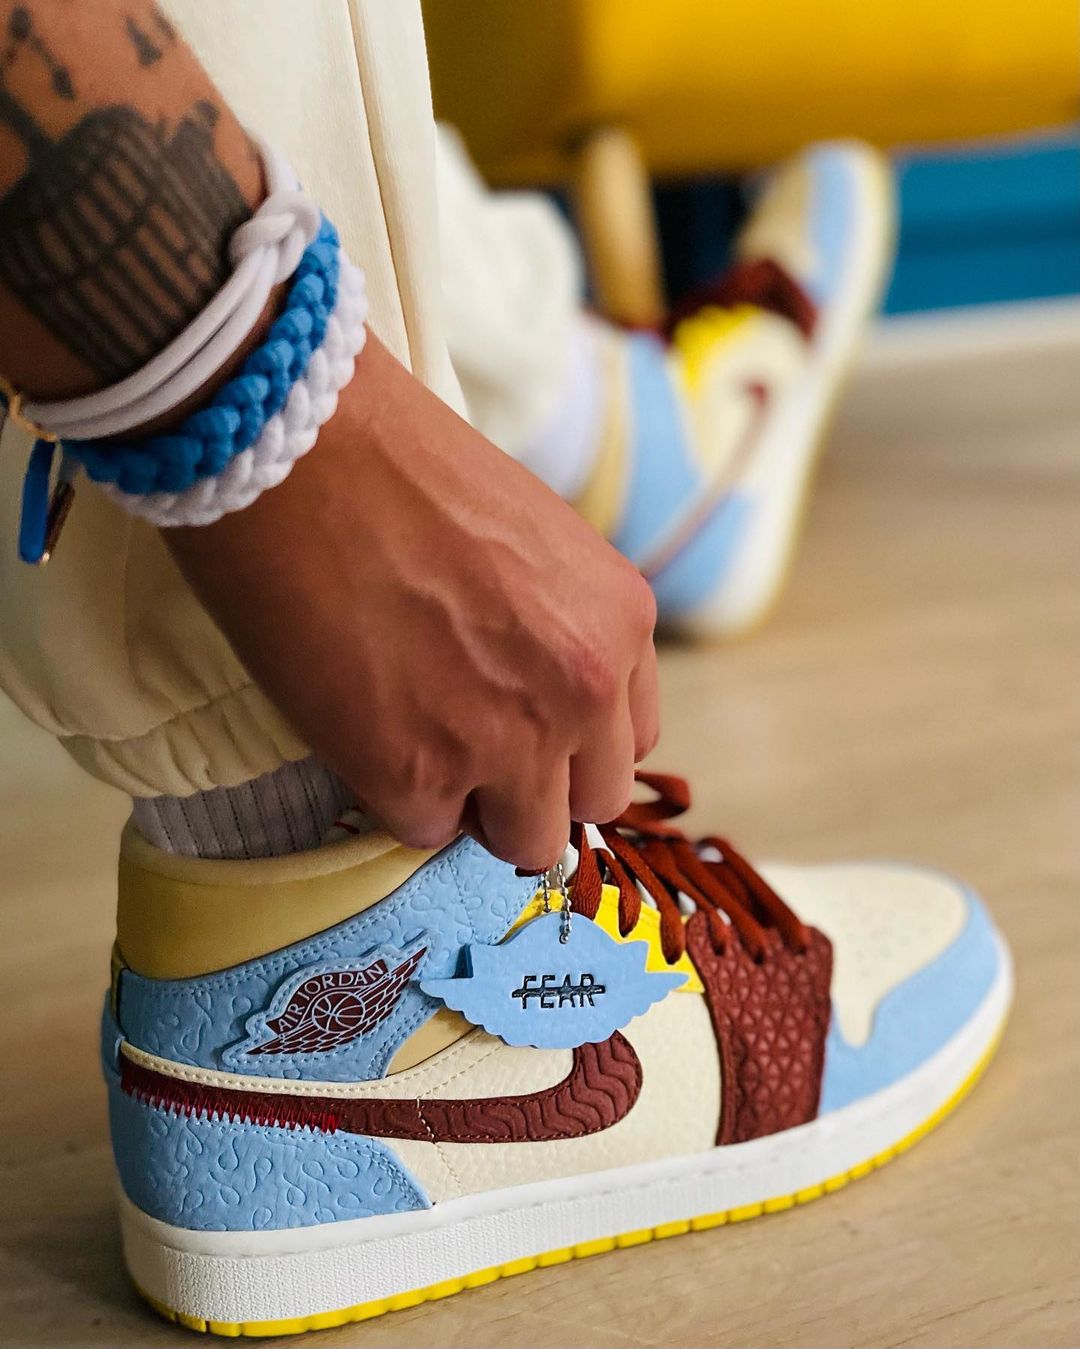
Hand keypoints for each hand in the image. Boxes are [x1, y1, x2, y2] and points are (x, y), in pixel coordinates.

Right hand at [166, 335, 658, 869]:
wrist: (298, 447)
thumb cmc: (397, 468)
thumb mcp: (532, 541)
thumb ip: (557, 626)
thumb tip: (531, 692)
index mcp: (620, 623)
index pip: (629, 739)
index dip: (570, 740)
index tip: (518, 721)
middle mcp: (583, 691)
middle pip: (589, 804)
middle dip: (532, 785)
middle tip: (462, 738)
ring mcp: (507, 742)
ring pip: (523, 841)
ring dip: (473, 807)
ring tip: (412, 739)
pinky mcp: (416, 775)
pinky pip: (424, 831)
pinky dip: (392, 795)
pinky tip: (358, 723)